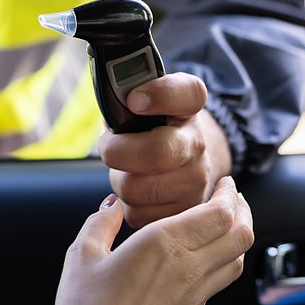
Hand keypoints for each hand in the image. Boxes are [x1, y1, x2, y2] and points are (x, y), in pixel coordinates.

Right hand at [54, 176, 253, 304]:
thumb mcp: (82, 257)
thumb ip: (100, 223)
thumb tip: (110, 206)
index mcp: (164, 244)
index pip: (220, 213)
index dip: (229, 194)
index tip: (226, 183)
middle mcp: (187, 269)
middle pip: (240, 235)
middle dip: (243, 211)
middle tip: (233, 198)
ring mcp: (193, 297)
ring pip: (236, 262)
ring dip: (237, 238)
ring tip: (226, 226)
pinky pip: (218, 285)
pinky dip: (221, 264)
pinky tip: (202, 260)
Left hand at [99, 72, 232, 227]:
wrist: (183, 159)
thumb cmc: (151, 126)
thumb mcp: (144, 99)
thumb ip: (125, 90)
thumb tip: (106, 97)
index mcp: (188, 106)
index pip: (188, 93)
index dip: (160, 95)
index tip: (135, 99)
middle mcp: (198, 143)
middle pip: (156, 153)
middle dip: (117, 152)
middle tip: (109, 148)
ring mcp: (197, 181)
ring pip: (137, 189)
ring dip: (119, 180)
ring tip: (126, 169)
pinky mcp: (185, 212)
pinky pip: (138, 214)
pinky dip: (127, 204)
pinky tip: (137, 190)